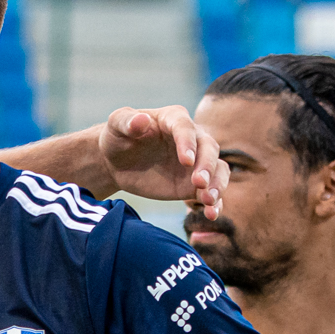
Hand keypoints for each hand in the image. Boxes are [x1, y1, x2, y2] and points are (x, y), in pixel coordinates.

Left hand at [97, 106, 228, 212]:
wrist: (117, 162)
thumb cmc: (118, 137)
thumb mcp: (116, 125)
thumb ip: (126, 121)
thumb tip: (141, 119)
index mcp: (173, 119)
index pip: (186, 127)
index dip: (188, 143)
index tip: (187, 160)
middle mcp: (191, 138)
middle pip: (209, 148)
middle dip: (207, 166)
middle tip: (198, 183)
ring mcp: (196, 162)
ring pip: (218, 170)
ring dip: (217, 185)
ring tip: (209, 201)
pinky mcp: (193, 185)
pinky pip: (211, 192)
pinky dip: (215, 203)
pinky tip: (211, 214)